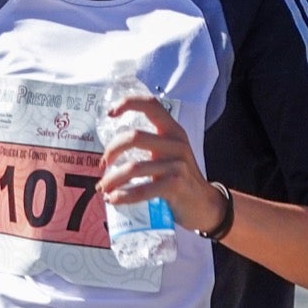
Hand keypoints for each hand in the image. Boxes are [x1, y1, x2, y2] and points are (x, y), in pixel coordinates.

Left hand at [96, 95, 228, 232]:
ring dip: (112, 179)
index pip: (151, 105)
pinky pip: (142, 189)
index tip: (110, 113)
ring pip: (133, 167)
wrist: (204, 204)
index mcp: (173, 131)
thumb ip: (150, 144)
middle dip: (111, 150)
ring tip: (103, 188)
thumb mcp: (170, 154)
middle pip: (134, 137)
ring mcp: (177, 164)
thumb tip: (110, 150)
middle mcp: (176, 143)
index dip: (128, 103)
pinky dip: (123, 196)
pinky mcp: (176, 185)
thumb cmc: (179, 177)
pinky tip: (114, 199)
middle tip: (102, 164)